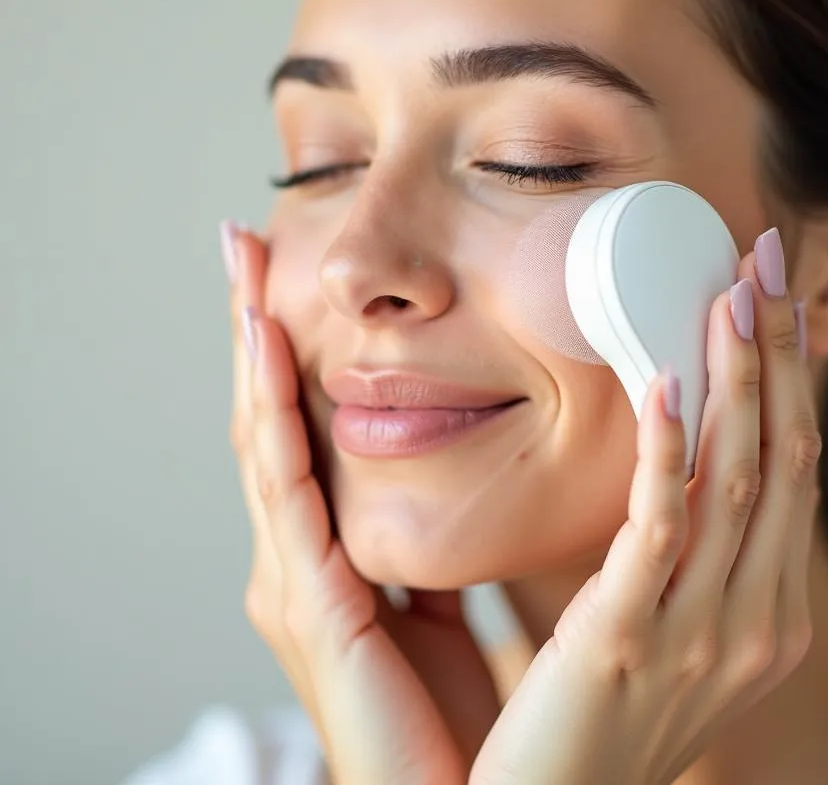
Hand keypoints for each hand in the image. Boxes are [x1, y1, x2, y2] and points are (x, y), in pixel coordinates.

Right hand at [221, 221, 501, 783]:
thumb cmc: (451, 713)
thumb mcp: (441, 605)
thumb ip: (428, 545)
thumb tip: (445, 490)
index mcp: (327, 556)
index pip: (298, 431)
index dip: (283, 355)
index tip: (277, 280)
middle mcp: (295, 560)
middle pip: (267, 421)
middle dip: (251, 332)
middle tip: (244, 246)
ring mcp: (292, 581)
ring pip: (265, 442)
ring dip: (251, 354)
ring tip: (244, 273)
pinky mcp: (310, 605)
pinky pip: (289, 491)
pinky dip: (274, 415)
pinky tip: (267, 351)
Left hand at [469, 229, 820, 784]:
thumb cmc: (600, 718)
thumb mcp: (670, 632)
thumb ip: (685, 560)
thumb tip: (675, 466)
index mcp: (768, 619)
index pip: (794, 476)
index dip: (789, 383)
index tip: (774, 305)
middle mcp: (755, 624)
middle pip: (784, 460)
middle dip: (777, 355)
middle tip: (764, 265)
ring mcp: (702, 636)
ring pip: (739, 479)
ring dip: (737, 378)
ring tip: (729, 294)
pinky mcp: (627, 638)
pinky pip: (661, 525)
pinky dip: (667, 448)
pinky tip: (662, 382)